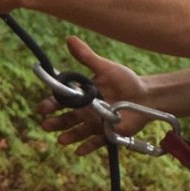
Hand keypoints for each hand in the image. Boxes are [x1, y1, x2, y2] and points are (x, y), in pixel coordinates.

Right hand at [41, 36, 146, 156]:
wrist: (146, 95)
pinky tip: (79, 151)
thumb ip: (87, 57)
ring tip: (61, 140)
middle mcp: (86, 112)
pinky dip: (87, 148)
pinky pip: (96, 143)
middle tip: (46, 124)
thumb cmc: (125, 80)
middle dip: (55, 123)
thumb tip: (69, 39)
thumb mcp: (105, 67)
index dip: (51, 104)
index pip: (62, 101)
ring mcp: (96, 124)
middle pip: (66, 119)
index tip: (43, 107)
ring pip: (78, 132)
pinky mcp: (108, 134)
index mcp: (82, 96)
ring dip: (69, 136)